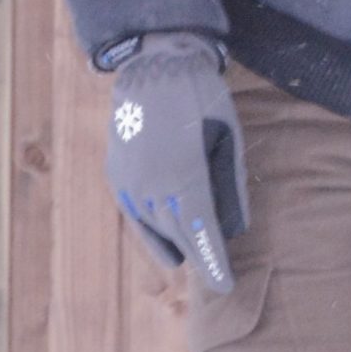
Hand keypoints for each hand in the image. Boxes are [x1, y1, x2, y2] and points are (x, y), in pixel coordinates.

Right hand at [104, 32, 247, 292]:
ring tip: (187, 261)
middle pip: (176, 235)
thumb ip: (229, 187)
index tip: (225, 285)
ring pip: (151, 227)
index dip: (213, 262)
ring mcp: (129, 181)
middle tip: (215, 276)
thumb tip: (234, 228)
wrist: (154, 66)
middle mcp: (152, 187)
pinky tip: (161, 239)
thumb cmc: (201, 99)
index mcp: (184, 178)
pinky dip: (148, 229)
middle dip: (196, 257)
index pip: (201, 235)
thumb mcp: (227, 139)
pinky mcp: (116, 172)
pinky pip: (133, 211)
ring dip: (171, 246)